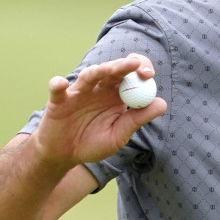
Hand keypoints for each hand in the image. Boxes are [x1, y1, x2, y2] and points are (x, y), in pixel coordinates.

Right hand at [30, 54, 165, 165]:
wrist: (66, 155)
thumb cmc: (94, 143)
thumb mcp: (119, 134)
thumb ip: (138, 119)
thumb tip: (162, 103)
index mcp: (116, 95)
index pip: (130, 76)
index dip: (139, 71)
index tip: (148, 74)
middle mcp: (99, 89)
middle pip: (111, 71)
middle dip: (123, 66)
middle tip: (134, 64)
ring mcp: (79, 92)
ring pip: (89, 76)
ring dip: (98, 71)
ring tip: (108, 70)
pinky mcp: (59, 101)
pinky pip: (57, 90)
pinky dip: (57, 85)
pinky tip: (61, 84)